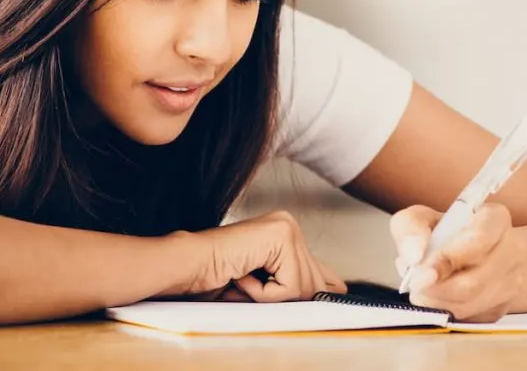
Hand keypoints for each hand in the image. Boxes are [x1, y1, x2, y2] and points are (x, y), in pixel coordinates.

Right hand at [177, 210, 346, 302]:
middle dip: (283, 296)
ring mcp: (286, 227)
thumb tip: (338, 291)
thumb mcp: (266, 282)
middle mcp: (289, 225)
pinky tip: (242, 273)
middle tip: (249, 284)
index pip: (322, 271)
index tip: (318, 301)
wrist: (189, 266)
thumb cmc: (218, 276)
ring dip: (268, 295)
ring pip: (302, 287)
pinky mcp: (280, 236)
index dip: (317, 292)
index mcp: (287, 232)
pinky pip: (289, 286)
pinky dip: (263, 292)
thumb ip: (296, 281)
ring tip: (243, 278)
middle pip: (314, 283)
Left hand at [391, 203, 526, 321]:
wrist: (461, 255)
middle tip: (415, 284)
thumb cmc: (440, 233)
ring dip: (438, 301)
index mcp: (496, 219)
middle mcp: (513, 249)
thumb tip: (414, 255)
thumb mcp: (418, 219)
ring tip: (422, 289)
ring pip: (471, 302)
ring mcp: (512, 281)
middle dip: (437, 287)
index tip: (422, 270)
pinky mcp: (502, 307)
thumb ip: (410, 229)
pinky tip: (438, 298)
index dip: (448, 258)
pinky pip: (471, 317)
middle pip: (475, 280)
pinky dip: (446, 311)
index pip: (479, 239)